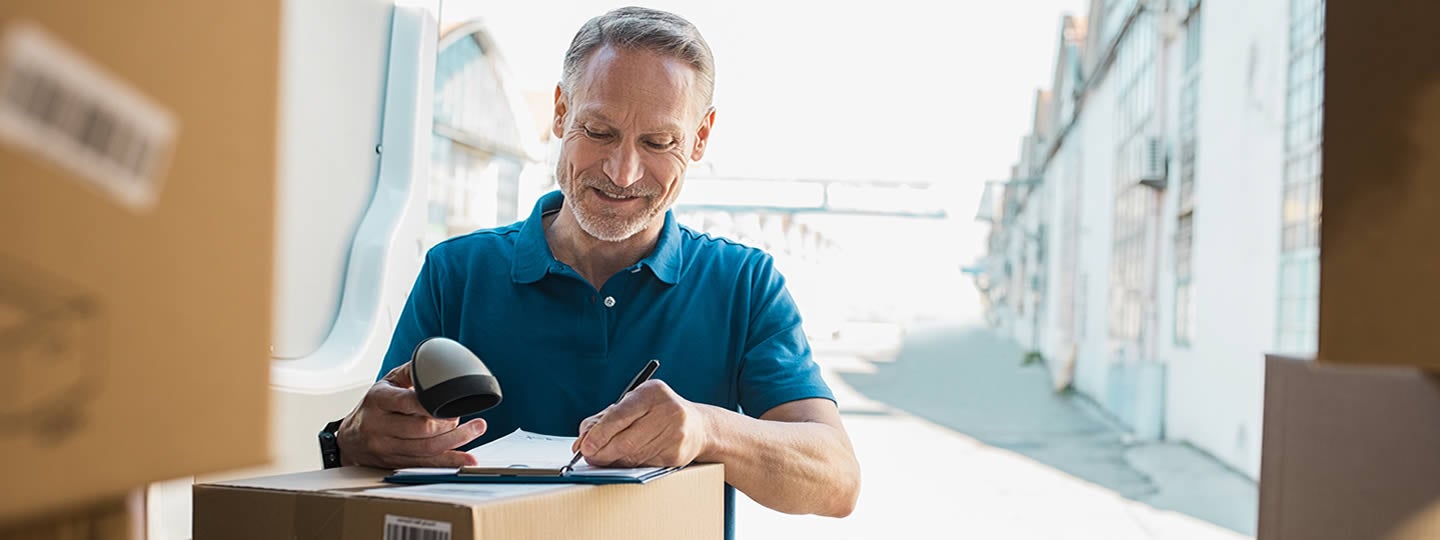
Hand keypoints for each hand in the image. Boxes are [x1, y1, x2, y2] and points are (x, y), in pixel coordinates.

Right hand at [337, 361, 485, 467]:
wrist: (349, 439)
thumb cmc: (373, 407)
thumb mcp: (386, 383)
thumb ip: (411, 372)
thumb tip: (437, 363)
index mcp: (378, 400)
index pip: (407, 402)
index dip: (433, 404)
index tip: (452, 401)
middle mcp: (380, 426)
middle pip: (421, 429)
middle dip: (449, 423)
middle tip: (464, 415)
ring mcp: (386, 448)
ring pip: (426, 449)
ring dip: (456, 440)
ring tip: (475, 429)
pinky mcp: (394, 464)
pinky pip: (425, 465)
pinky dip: (448, 462)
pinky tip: (466, 459)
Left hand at [571, 380, 710, 467]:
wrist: (697, 426)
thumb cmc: (656, 413)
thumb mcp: (634, 404)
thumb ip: (604, 419)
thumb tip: (582, 442)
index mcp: (653, 392)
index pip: (621, 415)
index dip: (600, 433)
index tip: (584, 446)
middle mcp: (668, 410)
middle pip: (626, 440)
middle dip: (602, 451)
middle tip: (589, 456)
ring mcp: (676, 434)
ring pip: (633, 456)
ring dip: (614, 460)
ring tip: (604, 458)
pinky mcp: (677, 454)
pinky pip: (644, 464)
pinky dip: (629, 465)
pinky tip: (625, 460)